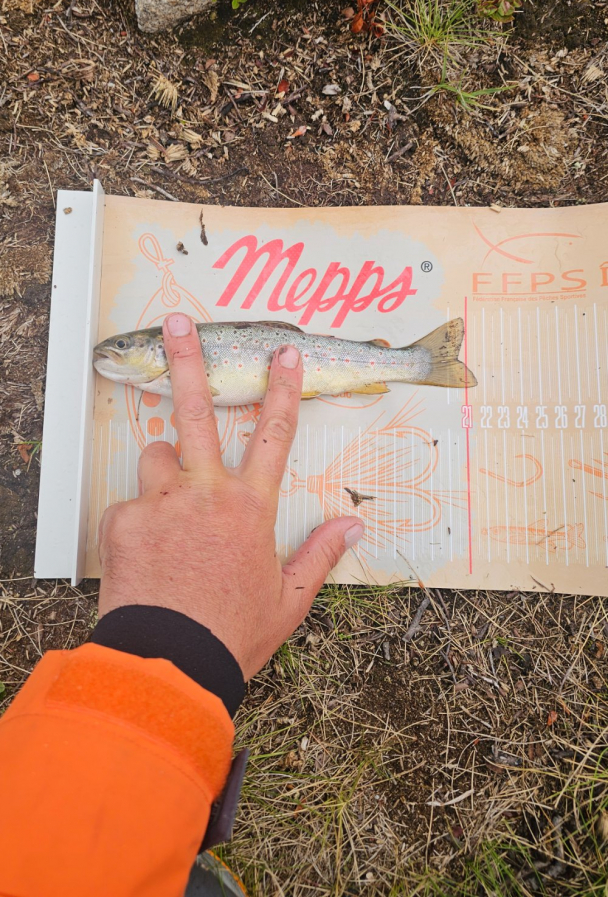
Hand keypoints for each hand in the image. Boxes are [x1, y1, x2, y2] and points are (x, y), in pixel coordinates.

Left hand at [97, 313, 363, 679]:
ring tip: (168, 504)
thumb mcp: (288, 600)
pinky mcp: (123, 521)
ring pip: (155, 455)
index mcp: (251, 507)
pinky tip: (144, 554)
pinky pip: (127, 504)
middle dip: (189, 360)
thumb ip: (321, 554)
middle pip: (197, 411)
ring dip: (162, 469)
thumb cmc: (233, 633)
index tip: (283, 353)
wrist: (171, 665)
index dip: (282, 389)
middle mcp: (206, 492)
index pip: (275, 434)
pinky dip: (136, 519)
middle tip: (177, 322)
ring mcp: (161, 503)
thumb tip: (354, 525)